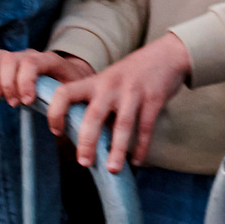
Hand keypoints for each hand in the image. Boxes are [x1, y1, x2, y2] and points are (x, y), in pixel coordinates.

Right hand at [0, 47, 92, 110]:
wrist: (71, 73)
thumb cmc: (71, 86)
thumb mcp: (74, 93)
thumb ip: (67, 104)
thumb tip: (61, 128)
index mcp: (50, 60)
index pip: (32, 63)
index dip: (25, 82)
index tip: (26, 101)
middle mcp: (31, 55)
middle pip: (11, 60)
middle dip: (8, 84)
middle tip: (13, 103)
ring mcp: (17, 56)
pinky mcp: (5, 60)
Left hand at [46, 37, 188, 171]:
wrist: (168, 54)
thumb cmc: (133, 73)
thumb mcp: (109, 79)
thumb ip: (97, 102)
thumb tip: (83, 136)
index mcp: (95, 82)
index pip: (65, 93)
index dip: (56, 113)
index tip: (57, 131)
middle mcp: (111, 86)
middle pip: (93, 115)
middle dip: (87, 142)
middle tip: (84, 162)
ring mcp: (133, 92)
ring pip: (122, 125)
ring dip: (116, 149)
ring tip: (112, 170)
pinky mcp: (154, 98)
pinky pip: (145, 126)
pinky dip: (141, 146)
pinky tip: (137, 160)